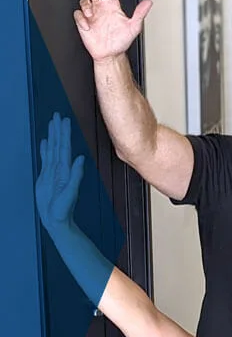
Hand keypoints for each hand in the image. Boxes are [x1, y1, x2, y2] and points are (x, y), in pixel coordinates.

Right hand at [36, 113, 84, 230]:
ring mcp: (53, 172)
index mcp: (66, 170)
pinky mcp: (46, 177)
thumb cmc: (64, 209)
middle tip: (58, 116)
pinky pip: (45, 159)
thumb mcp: (70, 192)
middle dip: (58, 131)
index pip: (65, 148)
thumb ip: (76, 175)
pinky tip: (46, 142)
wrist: (55, 220)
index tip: (64, 121)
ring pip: (52, 150)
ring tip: (52, 124)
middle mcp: (60, 169)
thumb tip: (80, 159)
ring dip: (53, 137)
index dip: (64, 134)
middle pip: (59, 145)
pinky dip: (45, 150)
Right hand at [74, 0, 152, 62]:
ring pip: (84, 0)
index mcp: (113, 6)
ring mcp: (91, 13)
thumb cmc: (121, 41)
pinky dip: (82, 19)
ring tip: (92, 15)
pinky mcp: (83, 21)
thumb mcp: (134, 27)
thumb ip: (140, 14)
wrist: (110, 54)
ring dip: (87, 6)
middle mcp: (101, 7)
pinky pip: (78, 14)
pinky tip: (88, 26)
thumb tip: (148, 2)